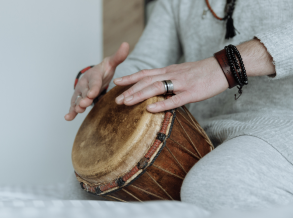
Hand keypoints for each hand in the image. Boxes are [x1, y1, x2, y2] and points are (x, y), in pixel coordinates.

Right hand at [64, 42, 128, 120]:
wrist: (95, 75)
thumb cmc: (104, 70)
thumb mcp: (111, 63)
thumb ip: (118, 56)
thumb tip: (126, 44)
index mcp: (93, 75)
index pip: (94, 82)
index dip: (93, 88)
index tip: (93, 93)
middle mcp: (85, 84)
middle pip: (85, 92)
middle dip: (85, 98)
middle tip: (85, 103)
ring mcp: (80, 92)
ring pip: (78, 99)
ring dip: (77, 105)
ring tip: (77, 111)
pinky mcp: (79, 100)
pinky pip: (74, 106)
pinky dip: (71, 112)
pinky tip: (68, 118)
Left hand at [112, 39, 275, 112]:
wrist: (223, 67)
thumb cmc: (202, 72)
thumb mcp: (182, 72)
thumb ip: (168, 78)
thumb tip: (156, 88)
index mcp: (169, 70)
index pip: (146, 73)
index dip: (130, 78)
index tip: (117, 83)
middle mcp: (172, 75)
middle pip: (146, 81)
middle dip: (130, 90)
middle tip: (116, 100)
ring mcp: (181, 84)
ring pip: (156, 88)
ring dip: (139, 95)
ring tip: (126, 103)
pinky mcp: (192, 93)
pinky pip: (175, 99)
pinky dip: (161, 105)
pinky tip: (150, 110)